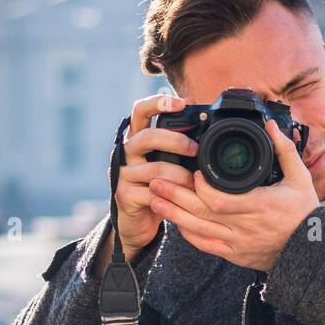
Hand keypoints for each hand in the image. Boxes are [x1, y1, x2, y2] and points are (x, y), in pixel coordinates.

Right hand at [102, 92, 198, 268]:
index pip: (140, 110)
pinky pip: (152, 192)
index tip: (182, 104)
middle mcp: (126, 151)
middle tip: (195, 150)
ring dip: (179, 175)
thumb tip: (202, 119)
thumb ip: (178, 143)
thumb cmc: (158, 187)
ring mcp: (123, 174)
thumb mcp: (168, 162)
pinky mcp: (125, 195)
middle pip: (147, 137)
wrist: (139, 222)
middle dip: (175, 141)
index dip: (159, 103)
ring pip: (154, 168)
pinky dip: (172, 196)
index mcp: (136, 137)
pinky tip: (183, 199)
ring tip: (194, 182)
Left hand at [148, 118, 319, 271]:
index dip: (202, 187)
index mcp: (259, 206)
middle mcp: (244, 226)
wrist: (308, 251)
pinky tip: (176, 222)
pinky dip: (188, 234)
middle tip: (155, 181)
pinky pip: (205, 245)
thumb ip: (285, 151)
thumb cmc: (304, 213)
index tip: (193, 173)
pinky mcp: (234, 254)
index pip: (221, 200)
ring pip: (198, 230)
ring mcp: (237, 243)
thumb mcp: (300, 178)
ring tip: (154, 200)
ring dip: (174, 215)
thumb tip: (271, 125)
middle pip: (201, 213)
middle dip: (175, 196)